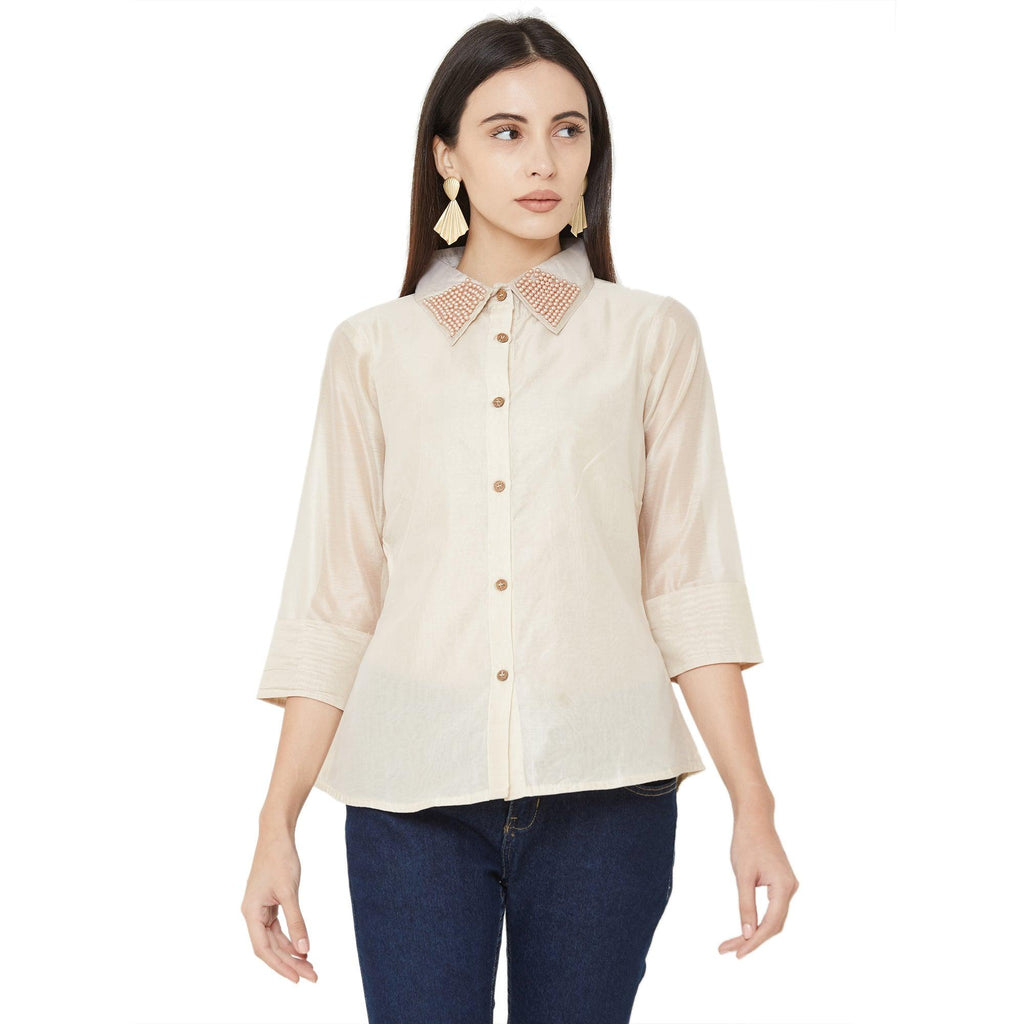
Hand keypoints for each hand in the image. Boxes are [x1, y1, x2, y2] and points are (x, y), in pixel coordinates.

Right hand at [241, 830, 318, 982]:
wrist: (276, 835)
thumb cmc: (280, 859)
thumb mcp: (289, 892)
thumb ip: (296, 921)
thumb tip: (304, 948)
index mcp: (251, 912)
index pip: (263, 949)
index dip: (280, 966)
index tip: (298, 978)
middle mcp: (252, 913)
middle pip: (270, 947)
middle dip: (290, 962)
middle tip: (312, 975)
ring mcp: (260, 908)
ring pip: (274, 939)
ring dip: (291, 952)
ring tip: (310, 965)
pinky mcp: (269, 903)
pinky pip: (277, 928)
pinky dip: (290, 938)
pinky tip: (302, 947)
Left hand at [718, 811, 798, 958]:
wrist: (755, 818)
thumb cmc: (747, 842)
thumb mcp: (743, 875)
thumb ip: (746, 906)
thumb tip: (748, 934)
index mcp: (784, 887)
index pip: (771, 924)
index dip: (755, 942)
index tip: (737, 953)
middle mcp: (790, 889)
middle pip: (773, 924)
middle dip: (751, 939)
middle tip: (727, 950)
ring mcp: (787, 886)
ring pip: (773, 918)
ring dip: (755, 932)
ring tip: (732, 944)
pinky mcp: (781, 884)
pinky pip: (772, 909)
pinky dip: (759, 920)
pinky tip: (745, 929)